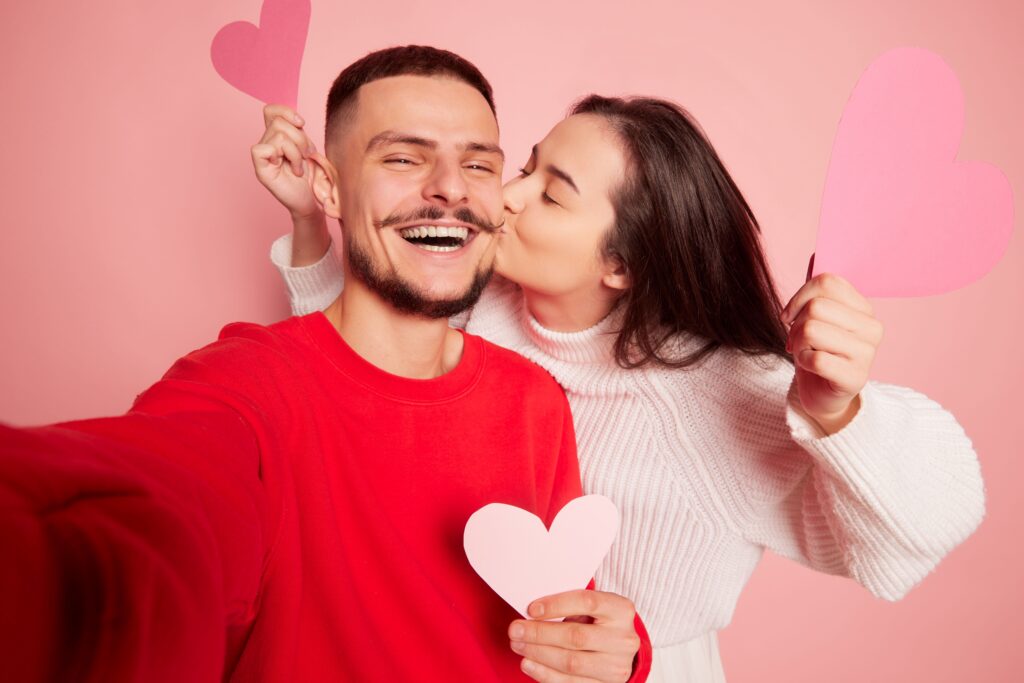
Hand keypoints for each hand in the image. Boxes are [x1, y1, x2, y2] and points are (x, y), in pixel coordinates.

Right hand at [250, 104, 321, 220]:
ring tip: (300, 166)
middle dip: (300, 138)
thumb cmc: (310, 176)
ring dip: (297, 151)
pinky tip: (292, 169)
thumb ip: (299, 132)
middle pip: (278, 122)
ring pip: (279, 135)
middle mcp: (266, 143)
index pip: (271, 111)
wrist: (311, 199)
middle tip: (306, 155)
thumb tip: (298, 121)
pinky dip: (287, 156)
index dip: (286, 112)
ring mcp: (262, 155)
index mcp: (276, 136)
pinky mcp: (260, 168)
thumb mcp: (307, 148)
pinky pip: (267, 148)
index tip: (302, 124)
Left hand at [508, 590, 639, 682]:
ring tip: (518, 646)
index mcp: (621, 610)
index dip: (557, 605)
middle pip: (576, 636)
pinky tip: (528, 664)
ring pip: (571, 663)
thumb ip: (568, 606)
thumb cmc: (599, 621)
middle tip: (515, 630)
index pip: (587, 602)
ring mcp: (617, 666)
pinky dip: (545, 674)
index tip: (531, 609)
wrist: (620, 648)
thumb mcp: (592, 608)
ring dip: (539, 655)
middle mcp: (624, 639)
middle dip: (540, 633)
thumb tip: (532, 614)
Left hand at [781, 272, 883, 433]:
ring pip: (813, 330)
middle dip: (795, 325)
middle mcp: (872, 327)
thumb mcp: (816, 318)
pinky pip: (816, 358)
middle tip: (796, 340)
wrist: (824, 395)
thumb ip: (818, 290)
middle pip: (816, 307)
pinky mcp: (856, 377)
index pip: (826, 281)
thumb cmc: (818, 351)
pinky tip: (811, 368)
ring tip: (803, 352)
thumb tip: (817, 255)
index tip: (791, 315)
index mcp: (863, 307)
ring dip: (797, 343)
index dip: (799, 297)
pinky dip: (803, 362)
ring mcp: (867, 354)